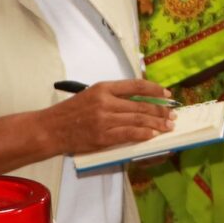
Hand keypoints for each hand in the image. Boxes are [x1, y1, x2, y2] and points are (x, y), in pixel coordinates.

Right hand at [45, 79, 174, 155]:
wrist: (50, 129)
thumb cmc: (70, 112)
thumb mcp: (91, 94)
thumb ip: (113, 96)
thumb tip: (139, 101)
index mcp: (103, 88)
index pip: (136, 85)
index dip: (155, 89)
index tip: (167, 94)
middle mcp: (105, 101)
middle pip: (141, 104)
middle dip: (161, 110)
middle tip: (173, 115)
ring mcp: (104, 120)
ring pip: (138, 119)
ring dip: (157, 124)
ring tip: (168, 126)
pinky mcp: (102, 137)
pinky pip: (129, 134)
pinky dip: (143, 134)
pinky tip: (153, 135)